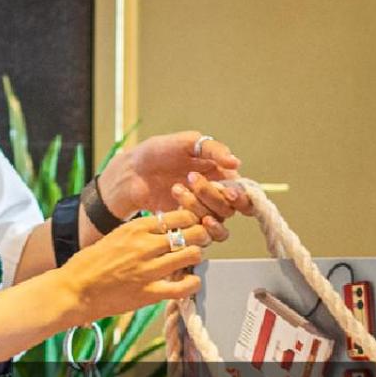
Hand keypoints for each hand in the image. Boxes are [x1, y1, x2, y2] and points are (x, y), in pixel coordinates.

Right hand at [57, 208, 209, 320]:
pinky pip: (184, 287)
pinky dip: (192, 283)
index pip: (179, 215)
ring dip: (196, 257)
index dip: (192, 219)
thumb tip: (163, 226)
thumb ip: (139, 232)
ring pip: (192, 255)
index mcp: (136, 228)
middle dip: (200, 236)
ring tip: (190, 261)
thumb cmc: (90, 264)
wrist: (73, 290)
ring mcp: (148, 270)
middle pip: (192, 232)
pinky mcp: (149, 293)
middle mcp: (145, 245)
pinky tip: (188, 282)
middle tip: (198, 242)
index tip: (192, 224)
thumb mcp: (115, 236)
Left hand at [101, 131, 250, 241]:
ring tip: (176, 188)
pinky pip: (203, 234)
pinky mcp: (188, 224)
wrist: (131, 171)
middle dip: (212, 195)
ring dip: (199, 206)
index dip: (241, 195)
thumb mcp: (186, 142)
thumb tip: (236, 163)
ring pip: (217, 220)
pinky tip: (183, 213)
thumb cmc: (158, 152)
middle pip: (231, 207)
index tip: (229, 191)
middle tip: (191, 178)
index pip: (243, 191)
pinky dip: (197, 226)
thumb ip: (213, 149)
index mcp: (221, 174)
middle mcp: (216, 194)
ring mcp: (202, 211)